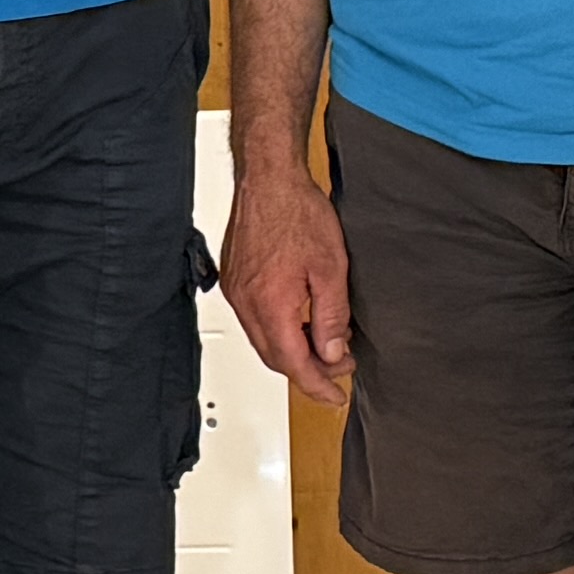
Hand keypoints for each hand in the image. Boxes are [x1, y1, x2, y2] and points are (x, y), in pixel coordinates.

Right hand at [220, 159, 354, 405]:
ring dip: (293, 351)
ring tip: (325, 345)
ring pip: (263, 341)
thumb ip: (331, 316)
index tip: (335, 395)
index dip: (317, 385)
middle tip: (338, 369)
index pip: (293, 363)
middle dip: (308, 371)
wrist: (269, 178)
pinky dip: (278, 331)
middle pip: (275, 358)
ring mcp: (236, 292)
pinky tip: (299, 323)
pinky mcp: (234, 280)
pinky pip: (255, 321)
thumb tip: (332, 352)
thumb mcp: (330, 268)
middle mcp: (246, 303)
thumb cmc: (297, 211)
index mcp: (270, 304)